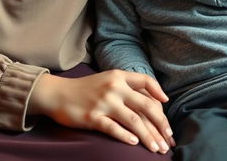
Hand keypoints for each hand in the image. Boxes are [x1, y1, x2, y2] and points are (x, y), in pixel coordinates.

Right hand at [29, 70, 174, 153]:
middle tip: (168, 139)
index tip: (167, 108)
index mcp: (118, 76)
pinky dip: (126, 137)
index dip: (159, 93)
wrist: (58, 94)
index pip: (146, 81)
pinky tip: (135, 144)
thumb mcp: (107, 80)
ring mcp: (104, 103)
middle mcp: (113, 87)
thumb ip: (126, 86)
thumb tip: (153, 101)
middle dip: (161, 124)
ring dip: (149, 137)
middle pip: (146, 106)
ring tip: (157, 149)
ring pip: (134, 121)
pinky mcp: (93, 117)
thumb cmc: (86, 89)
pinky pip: (114, 129)